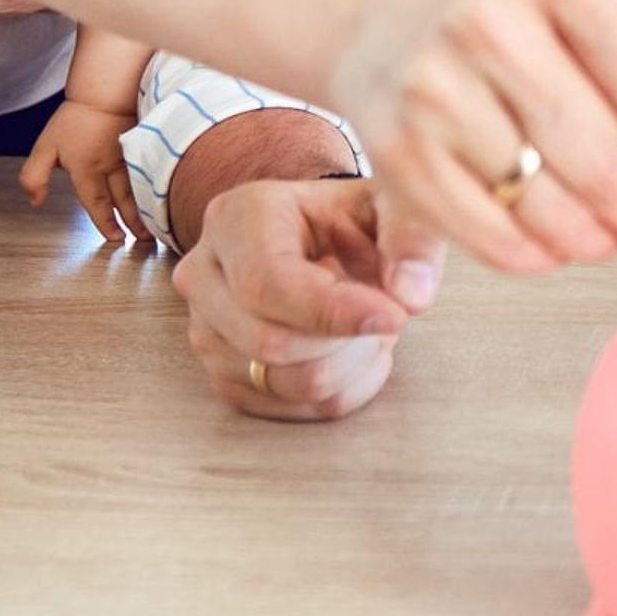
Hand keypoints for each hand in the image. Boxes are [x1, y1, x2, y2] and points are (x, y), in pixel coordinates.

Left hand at [17, 99, 146, 246]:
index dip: (105, 223)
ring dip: (147, 211)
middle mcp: (111, 169)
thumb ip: (34, 176)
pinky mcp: (142, 148)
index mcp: (87, 171)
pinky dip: (154, 189)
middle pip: (124, 202)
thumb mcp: (45, 146)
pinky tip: (162, 197)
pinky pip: (148, 175)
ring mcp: (130, 159)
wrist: (106, 91)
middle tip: (143, 241)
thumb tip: (35, 201)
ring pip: (139, 190)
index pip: (97, 204)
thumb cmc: (75, 118)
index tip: (115, 239)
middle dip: (134, 223)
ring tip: (155, 227)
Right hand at [172, 177, 440, 421]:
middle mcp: (204, 275)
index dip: (336, 311)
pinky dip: (341, 389)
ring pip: (284, 384)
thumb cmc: (353, 222)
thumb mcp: (391, 205)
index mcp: (238, 218)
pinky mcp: (223, 376)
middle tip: (386, 312)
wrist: (323, 242)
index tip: (396, 317)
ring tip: (367, 326)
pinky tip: (353, 352)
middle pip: (273, 343)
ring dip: (350, 365)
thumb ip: (411, 236)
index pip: (270, 283)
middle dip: (348, 339)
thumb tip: (411, 295)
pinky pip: (291, 410)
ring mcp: (205, 331)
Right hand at [330, 0, 616, 275]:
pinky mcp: (395, 153)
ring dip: (601, 241)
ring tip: (607, 225)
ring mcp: (435, 88)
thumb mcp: (610, 31)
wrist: (384, 10)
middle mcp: (492, 22)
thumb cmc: (526, 26)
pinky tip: (552, 231)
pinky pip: (500, 243)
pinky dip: (544, 256)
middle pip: (614, 168)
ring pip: (557, 214)